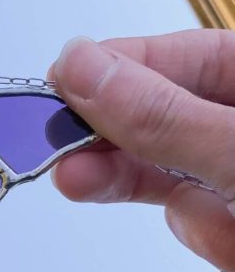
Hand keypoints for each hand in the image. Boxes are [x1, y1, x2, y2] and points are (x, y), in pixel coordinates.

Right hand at [48, 30, 234, 271]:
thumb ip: (161, 114)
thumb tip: (78, 64)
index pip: (171, 56)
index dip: (112, 66)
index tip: (59, 81)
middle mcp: (227, 119)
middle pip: (150, 111)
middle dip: (104, 128)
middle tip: (53, 135)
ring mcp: (224, 168)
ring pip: (154, 161)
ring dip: (113, 170)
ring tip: (70, 177)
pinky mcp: (219, 215)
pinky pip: (177, 208)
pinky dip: (164, 212)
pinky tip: (118, 197)